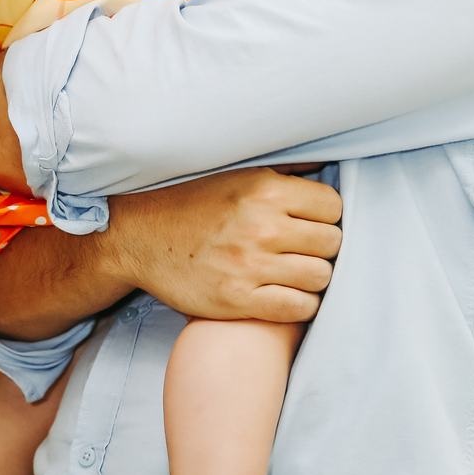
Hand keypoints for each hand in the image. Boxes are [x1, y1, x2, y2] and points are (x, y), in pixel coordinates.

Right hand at [112, 167, 341, 321]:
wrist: (140, 238)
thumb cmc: (192, 205)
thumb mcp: (236, 175)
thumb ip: (282, 173)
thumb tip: (321, 166)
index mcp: (264, 190)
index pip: (332, 206)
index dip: (326, 216)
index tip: (311, 223)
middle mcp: (260, 226)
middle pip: (331, 243)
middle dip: (322, 247)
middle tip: (303, 249)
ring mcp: (249, 266)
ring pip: (320, 277)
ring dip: (313, 277)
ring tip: (296, 272)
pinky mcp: (237, 300)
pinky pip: (298, 308)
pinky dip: (300, 304)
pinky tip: (287, 294)